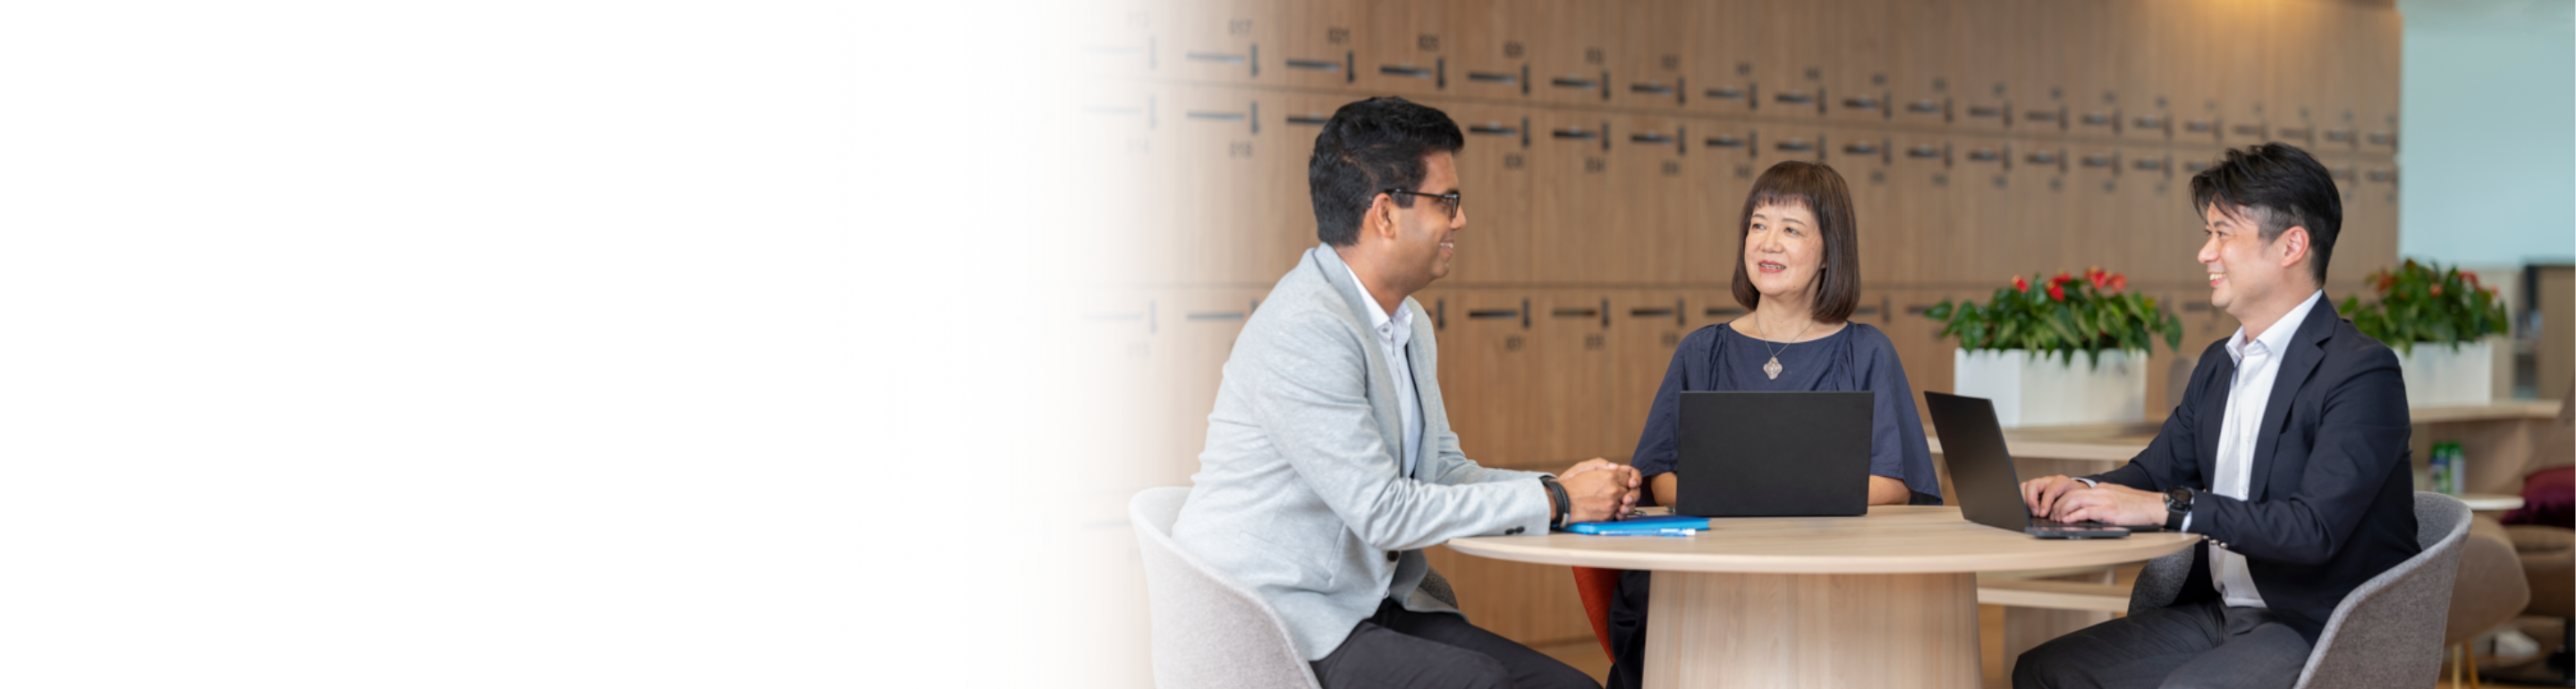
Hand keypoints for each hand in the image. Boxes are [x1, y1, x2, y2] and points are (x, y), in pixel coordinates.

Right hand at [1556, 462, 1634, 523]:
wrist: (1562, 501)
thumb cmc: (1572, 485)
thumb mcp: (1586, 468)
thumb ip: (1604, 465)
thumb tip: (1617, 467)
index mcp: (1610, 475)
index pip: (1628, 477)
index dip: (1626, 480)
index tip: (1623, 483)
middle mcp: (1613, 489)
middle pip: (1630, 491)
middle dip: (1627, 492)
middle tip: (1622, 494)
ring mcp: (1612, 503)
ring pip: (1626, 503)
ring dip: (1623, 503)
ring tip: (1615, 502)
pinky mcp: (1608, 515)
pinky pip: (1618, 513)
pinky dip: (1615, 512)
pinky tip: (1608, 508)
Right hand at [2019, 475, 2089, 517]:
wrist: (2077, 492)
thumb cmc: (2077, 497)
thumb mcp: (2077, 502)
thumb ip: (2069, 509)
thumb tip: (2059, 520)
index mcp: (2061, 482)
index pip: (2050, 490)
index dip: (2045, 503)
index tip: (2042, 514)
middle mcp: (2048, 481)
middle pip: (2032, 484)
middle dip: (2030, 500)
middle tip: (2034, 513)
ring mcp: (2040, 484)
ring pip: (2024, 487)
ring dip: (2025, 501)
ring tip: (2031, 513)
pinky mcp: (2034, 489)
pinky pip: (2024, 492)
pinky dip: (2024, 502)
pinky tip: (2030, 511)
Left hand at [2051, 483, 2170, 525]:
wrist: (2156, 506)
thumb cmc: (2139, 506)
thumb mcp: (2117, 498)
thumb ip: (2103, 500)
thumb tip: (2090, 510)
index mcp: (2102, 488)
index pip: (2076, 491)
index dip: (2062, 500)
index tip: (2056, 509)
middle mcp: (2101, 491)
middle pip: (2071, 494)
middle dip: (2058, 505)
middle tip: (2052, 516)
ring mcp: (2105, 500)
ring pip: (2074, 501)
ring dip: (2062, 511)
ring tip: (2057, 519)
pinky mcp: (2109, 510)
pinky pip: (2086, 511)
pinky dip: (2073, 516)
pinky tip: (2067, 521)